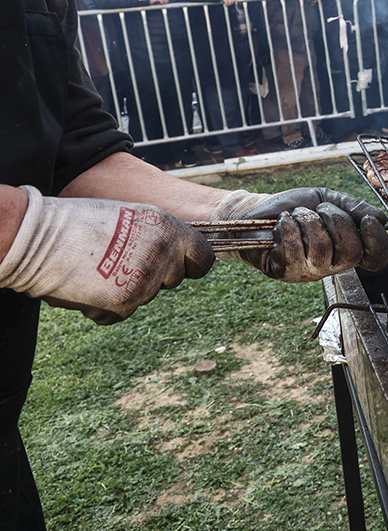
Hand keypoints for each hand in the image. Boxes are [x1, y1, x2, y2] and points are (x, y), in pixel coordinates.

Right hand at [0, 186, 213, 323]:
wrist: (40, 238)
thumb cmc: (82, 222)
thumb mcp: (133, 217)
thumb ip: (160, 235)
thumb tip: (178, 255)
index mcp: (169, 228)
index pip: (203, 259)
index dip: (192, 265)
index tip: (183, 268)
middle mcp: (164, 254)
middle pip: (174, 280)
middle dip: (154, 276)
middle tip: (122, 261)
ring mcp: (146, 281)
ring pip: (146, 296)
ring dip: (127, 289)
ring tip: (98, 268)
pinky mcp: (124, 303)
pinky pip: (122, 313)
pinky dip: (105, 307)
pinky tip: (88, 286)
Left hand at [210, 188, 387, 281]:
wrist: (259, 210)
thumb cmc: (296, 206)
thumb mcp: (329, 198)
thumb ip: (354, 207)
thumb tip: (381, 218)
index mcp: (347, 248)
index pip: (375, 258)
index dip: (378, 243)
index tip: (369, 220)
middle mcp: (331, 264)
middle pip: (351, 252)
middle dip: (336, 221)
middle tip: (320, 210)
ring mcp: (308, 271)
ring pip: (321, 249)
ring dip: (307, 220)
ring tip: (296, 215)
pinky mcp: (284, 271)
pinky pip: (293, 250)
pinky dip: (287, 227)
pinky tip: (282, 224)